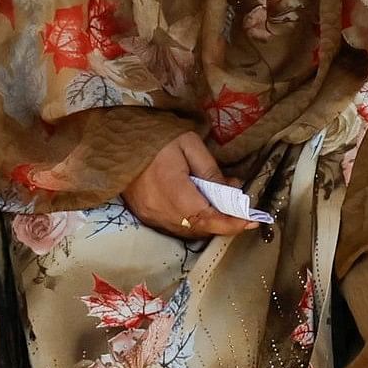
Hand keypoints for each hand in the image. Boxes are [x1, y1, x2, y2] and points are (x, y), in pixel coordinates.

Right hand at [122, 128, 255, 241]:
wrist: (115, 141)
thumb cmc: (154, 137)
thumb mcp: (189, 144)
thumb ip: (211, 170)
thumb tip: (232, 190)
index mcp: (173, 190)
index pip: (208, 217)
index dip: (231, 223)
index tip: (252, 221)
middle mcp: (161, 211)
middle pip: (200, 228)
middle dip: (224, 223)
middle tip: (243, 212)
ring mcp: (151, 216)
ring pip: (188, 230)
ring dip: (209, 223)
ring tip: (225, 207)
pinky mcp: (145, 216)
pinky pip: (175, 226)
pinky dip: (193, 221)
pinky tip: (203, 208)